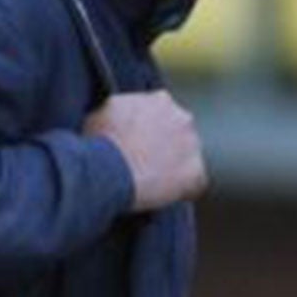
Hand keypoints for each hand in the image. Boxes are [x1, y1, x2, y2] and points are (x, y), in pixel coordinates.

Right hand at [83, 90, 206, 212]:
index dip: (149, 128)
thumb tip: (119, 116)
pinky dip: (182, 190)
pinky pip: (193, 184)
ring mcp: (193, 146)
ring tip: (151, 181)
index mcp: (160, 100)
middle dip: (166, 145)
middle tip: (145, 161)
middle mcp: (182, 118)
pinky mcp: (196, 174)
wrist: (110, 169)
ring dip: (175, 166)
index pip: (162, 112)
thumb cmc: (101, 141)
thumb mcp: (103, 112)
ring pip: (188, 157)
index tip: (139, 141)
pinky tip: (162, 195)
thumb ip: (122, 110)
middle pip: (179, 132)